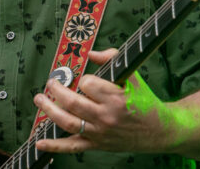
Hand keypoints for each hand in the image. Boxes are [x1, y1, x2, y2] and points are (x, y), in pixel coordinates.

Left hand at [32, 48, 175, 153]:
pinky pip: (72, 146)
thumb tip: (91, 53)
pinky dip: (55, 146)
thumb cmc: (145, 101)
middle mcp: (106, 117)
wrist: (159, 130)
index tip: (87, 80)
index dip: (84, 79)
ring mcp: (99, 133)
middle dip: (56, 90)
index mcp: (116, 98)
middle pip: (72, 102)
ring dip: (49, 110)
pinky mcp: (97, 145)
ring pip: (68, 122)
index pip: (88, 84)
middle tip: (51, 83)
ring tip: (39, 99)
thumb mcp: (133, 76)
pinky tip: (40, 142)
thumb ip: (112, 59)